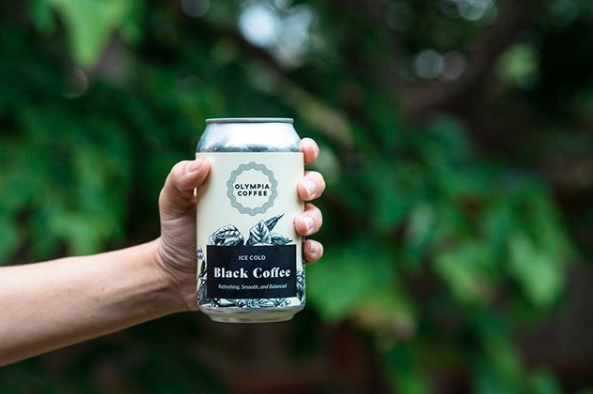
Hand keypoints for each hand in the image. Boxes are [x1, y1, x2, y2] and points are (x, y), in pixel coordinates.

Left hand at [155, 138, 325, 310]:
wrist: (176, 275)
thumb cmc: (178, 230)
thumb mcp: (173, 201)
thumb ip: (179, 179)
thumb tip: (202, 166)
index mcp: (253, 183)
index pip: (285, 160)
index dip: (304, 151)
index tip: (305, 150)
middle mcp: (272, 204)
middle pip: (308, 186)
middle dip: (313, 184)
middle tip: (301, 191)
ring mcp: (278, 232)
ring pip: (312, 218)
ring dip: (313, 219)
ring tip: (299, 226)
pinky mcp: (279, 260)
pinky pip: (305, 254)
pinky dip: (313, 251)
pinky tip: (306, 251)